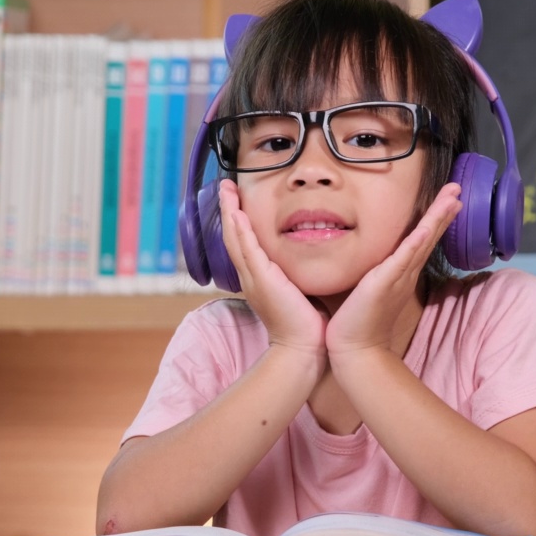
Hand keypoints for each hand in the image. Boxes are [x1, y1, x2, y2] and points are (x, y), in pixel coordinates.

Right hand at [218, 180, 327, 365]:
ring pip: (236, 239)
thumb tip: (309, 260)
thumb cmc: (306, 324)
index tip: (238, 200)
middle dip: (229, 209)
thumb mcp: (300, 291)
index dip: (239, 220)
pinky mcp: (262, 280)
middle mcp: (251, 277)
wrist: (302, 348)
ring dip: (230, 212)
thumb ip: (298, 274)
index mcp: (259, 278)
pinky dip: (240, 230)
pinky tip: (237, 213)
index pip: (244, 242)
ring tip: (226, 190)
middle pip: (233, 236)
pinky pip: (247, 250)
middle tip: (226, 186)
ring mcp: (254, 278)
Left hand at [326, 184, 462, 359]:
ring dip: (438, 218)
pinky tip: (427, 227)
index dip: (436, 219)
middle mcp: (405, 272)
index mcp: (401, 272)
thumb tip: (372, 261)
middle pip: (429, 235)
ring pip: (423, 241)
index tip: (449, 199)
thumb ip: (374, 273)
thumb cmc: (358, 321)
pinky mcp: (385, 282)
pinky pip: (404, 258)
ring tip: (452, 198)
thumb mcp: (369, 288)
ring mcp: (398, 277)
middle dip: (443, 211)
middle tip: (456, 188)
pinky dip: (417, 242)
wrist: (355, 349)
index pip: (421, 239)